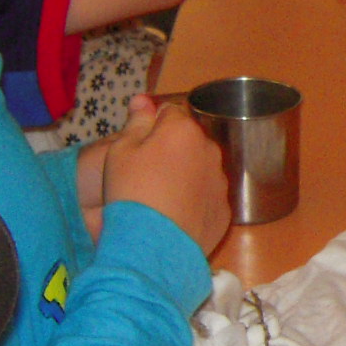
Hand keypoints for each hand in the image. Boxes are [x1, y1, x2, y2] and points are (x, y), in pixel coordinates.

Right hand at [99, 95, 230, 253]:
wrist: (153, 246)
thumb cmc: (131, 191)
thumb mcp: (121, 151)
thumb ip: (136, 122)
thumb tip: (143, 99)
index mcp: (183, 130)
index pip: (169, 112)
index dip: (152, 125)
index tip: (138, 146)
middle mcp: (210, 151)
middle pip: (189, 141)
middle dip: (172, 149)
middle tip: (147, 173)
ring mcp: (220, 182)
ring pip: (201, 169)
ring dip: (186, 174)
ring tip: (161, 198)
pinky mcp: (224, 212)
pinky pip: (207, 197)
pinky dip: (195, 201)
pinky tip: (175, 216)